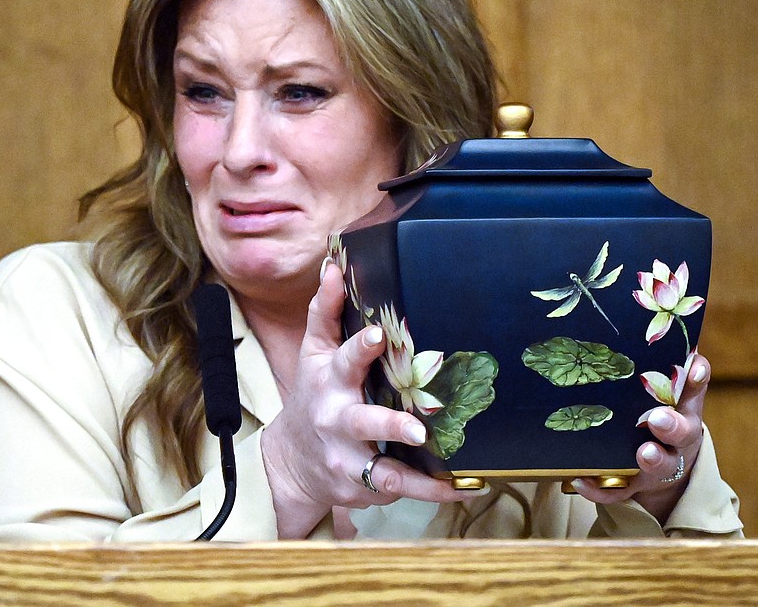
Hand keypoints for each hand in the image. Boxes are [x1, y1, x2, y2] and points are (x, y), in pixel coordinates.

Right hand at [260, 258, 480, 538]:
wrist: (293, 459)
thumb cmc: (314, 394)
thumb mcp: (313, 352)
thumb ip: (324, 310)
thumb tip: (333, 266)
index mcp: (330, 380)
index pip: (342, 359)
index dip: (360, 348)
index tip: (377, 336)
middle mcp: (338, 419)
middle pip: (362, 422)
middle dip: (389, 426)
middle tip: (417, 428)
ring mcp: (349, 456)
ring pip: (382, 469)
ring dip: (414, 473)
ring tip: (451, 475)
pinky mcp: (361, 484)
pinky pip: (397, 490)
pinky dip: (430, 491)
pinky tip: (465, 487)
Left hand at [571, 352, 710, 522]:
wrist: (660, 467)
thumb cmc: (658, 416)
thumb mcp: (670, 396)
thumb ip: (667, 369)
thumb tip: (668, 336)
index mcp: (685, 411)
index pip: (695, 391)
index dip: (696, 380)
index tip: (693, 368)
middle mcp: (676, 440)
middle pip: (681, 433)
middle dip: (671, 425)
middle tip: (658, 418)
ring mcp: (658, 464)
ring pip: (658, 465)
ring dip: (651, 459)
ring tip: (642, 452)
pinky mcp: (634, 485)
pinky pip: (618, 490)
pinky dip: (600, 488)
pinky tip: (579, 481)